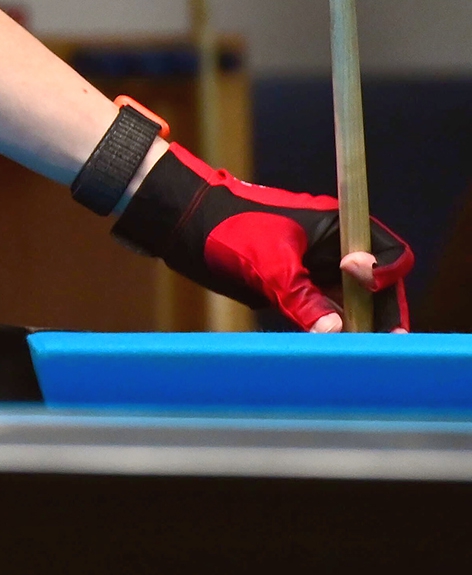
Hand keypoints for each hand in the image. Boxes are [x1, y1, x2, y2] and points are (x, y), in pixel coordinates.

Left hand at [112, 141, 413, 330]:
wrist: (185, 224)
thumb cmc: (229, 227)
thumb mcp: (268, 263)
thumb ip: (302, 296)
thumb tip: (335, 329)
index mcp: (338, 227)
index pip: (388, 254)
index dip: (386, 275)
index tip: (368, 288)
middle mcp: (333, 249)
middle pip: (375, 286)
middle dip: (378, 312)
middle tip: (380, 342)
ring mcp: (314, 270)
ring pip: (350, 304)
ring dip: (354, 325)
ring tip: (354, 351)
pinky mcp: (295, 288)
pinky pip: (322, 312)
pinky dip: (327, 329)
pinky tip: (328, 348)